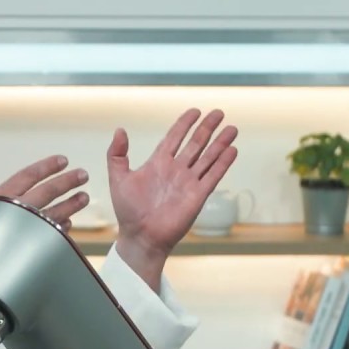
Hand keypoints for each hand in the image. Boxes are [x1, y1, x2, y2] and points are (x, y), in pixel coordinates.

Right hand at [0, 150, 88, 299]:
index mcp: (1, 195)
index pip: (29, 175)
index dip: (47, 166)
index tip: (62, 160)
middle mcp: (17, 210)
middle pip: (47, 191)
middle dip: (67, 182)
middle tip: (82, 175)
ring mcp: (25, 230)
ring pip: (54, 213)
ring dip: (71, 205)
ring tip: (84, 198)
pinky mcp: (28, 248)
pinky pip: (51, 235)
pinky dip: (62, 228)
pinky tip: (69, 224)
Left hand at [107, 108, 238, 289]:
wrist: (141, 236)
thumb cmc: (128, 211)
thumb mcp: (118, 179)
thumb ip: (117, 154)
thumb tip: (120, 130)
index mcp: (158, 163)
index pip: (174, 137)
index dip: (184, 124)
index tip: (194, 111)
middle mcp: (176, 170)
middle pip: (195, 143)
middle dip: (207, 128)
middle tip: (218, 113)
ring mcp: (188, 182)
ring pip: (208, 157)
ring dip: (220, 143)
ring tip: (232, 128)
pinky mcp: (198, 195)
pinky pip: (213, 175)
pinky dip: (223, 163)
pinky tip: (232, 150)